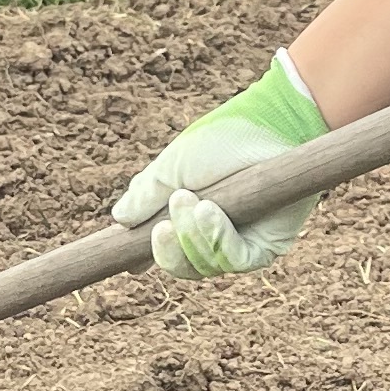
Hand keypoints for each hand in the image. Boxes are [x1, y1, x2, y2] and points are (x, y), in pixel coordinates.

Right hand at [113, 51, 328, 278]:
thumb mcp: (173, 166)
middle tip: (163, 224)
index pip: (167, 250)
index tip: (127, 258)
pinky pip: (235, 260)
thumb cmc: (222, 138)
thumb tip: (119, 221)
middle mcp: (215, 235)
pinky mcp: (267, 245)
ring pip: (205, 266)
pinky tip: (209, 212)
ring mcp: (241, 242)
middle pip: (182, 266)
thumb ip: (146, 195)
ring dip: (191, 236)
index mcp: (190, 217)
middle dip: (168, 248)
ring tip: (193, 202)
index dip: (149, 255)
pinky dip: (217, 239)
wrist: (270, 124)